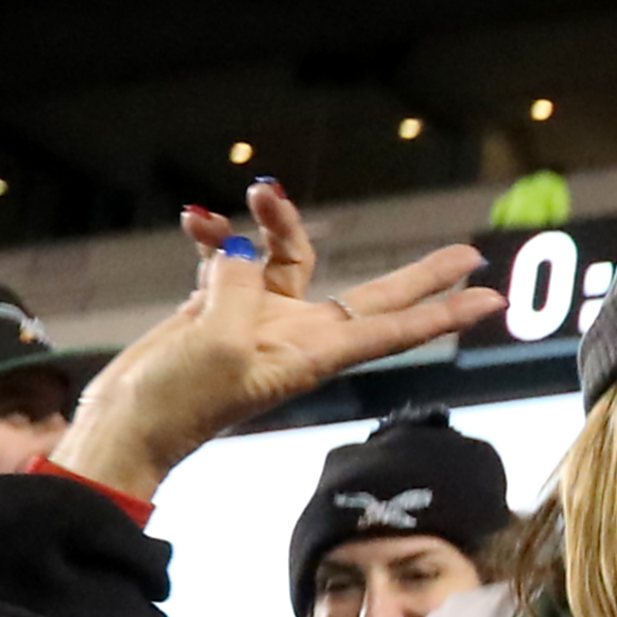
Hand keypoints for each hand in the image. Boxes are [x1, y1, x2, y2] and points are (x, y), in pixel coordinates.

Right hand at [64, 184, 498, 497]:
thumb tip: (242, 250)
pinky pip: (230, 256)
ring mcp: (260, 319)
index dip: (442, 314)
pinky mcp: (219, 306)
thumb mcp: (219, 342)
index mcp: (312, 354)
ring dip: (276, 221)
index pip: (393, 330)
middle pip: (373, 295)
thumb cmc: (179, 401)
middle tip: (468, 253)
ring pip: (289, 256)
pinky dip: (215, 235)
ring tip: (258, 192)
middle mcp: (296, 334)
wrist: (126, 424)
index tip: (490, 302)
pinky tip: (193, 221)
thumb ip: (241, 286)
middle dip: (419, 275)